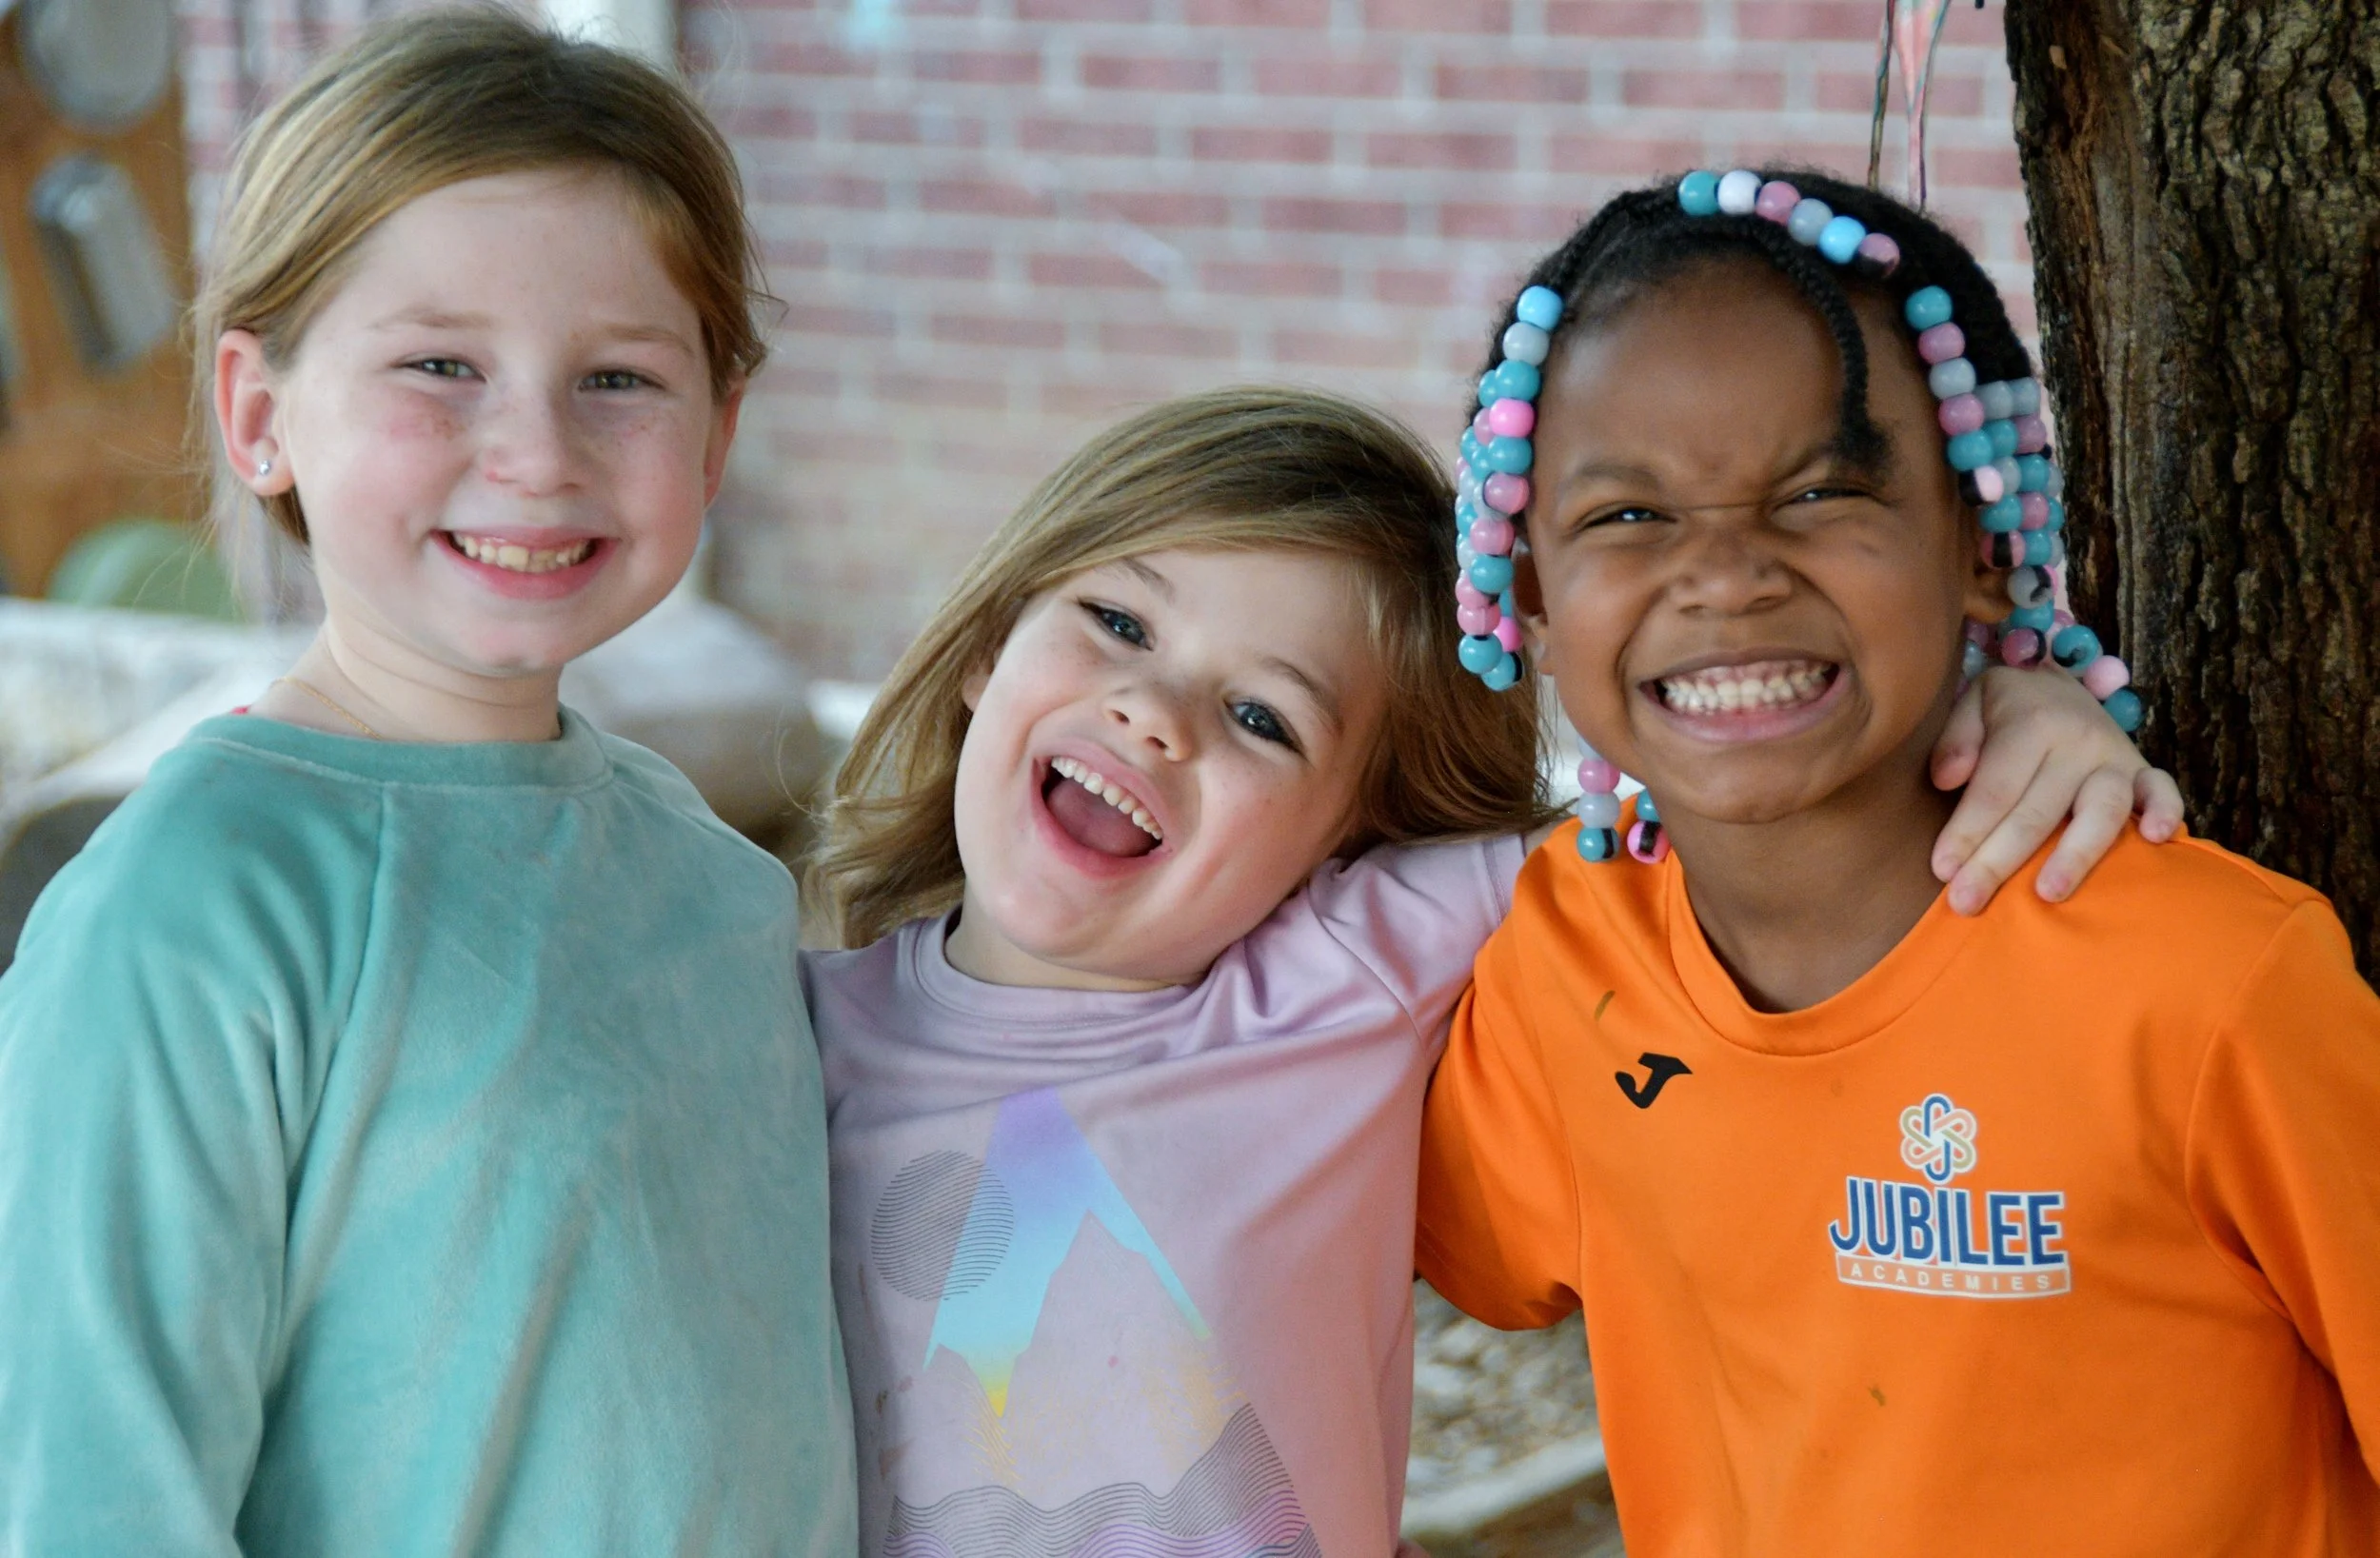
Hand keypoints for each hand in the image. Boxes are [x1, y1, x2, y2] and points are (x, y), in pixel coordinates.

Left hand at [1928, 666, 2183, 914]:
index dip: (1966, 831)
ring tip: (2047, 894)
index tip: (1942, 870)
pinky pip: (2163, 791)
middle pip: (2037, 812)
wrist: (2058, 685)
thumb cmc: (2005, 709)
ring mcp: (2116, 757)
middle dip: (1998, 862)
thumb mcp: (1971, 704)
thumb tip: (1947, 780)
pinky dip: (2166, 812)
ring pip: (2100, 811)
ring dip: (2075, 855)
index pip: (1995, 789)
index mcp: (2032, 722)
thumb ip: (1955, 739)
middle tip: (1966, 902)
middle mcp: (2078, 740)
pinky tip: (2153, 840)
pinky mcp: (2144, 771)